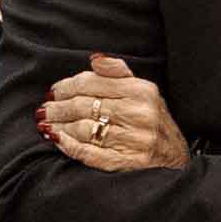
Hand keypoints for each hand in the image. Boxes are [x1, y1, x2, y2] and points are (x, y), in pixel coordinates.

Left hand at [41, 56, 184, 174]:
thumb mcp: (143, 91)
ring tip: (47, 124)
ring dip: (60, 126)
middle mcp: (139, 114)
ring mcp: (134, 140)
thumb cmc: (153, 121)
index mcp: (142, 91)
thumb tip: (94, 58)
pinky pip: (89, 153)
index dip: (66, 86)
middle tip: (44, 110)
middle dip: (58, 108)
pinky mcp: (127, 163)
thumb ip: (118, 72)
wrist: (176, 159)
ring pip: (83, 129)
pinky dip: (69, 146)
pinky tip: (58, 140)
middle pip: (84, 106)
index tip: (53, 92)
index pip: (92, 83)